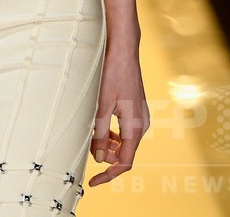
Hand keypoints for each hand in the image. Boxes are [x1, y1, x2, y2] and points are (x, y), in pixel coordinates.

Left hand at [88, 50, 149, 185]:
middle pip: (124, 152)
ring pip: (123, 140)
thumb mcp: (102, 105)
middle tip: (87, 145)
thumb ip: (99, 133)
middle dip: (106, 155)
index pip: (125, 162)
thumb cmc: (113, 74)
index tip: (93, 182)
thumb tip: (97, 158)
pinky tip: (99, 123)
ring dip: (107, 142)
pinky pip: (124, 128)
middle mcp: (141, 124)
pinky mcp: (134, 108)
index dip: (108, 175)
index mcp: (136, 126)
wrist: (123, 49)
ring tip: (91, 132)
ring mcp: (139, 115)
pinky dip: (111, 131)